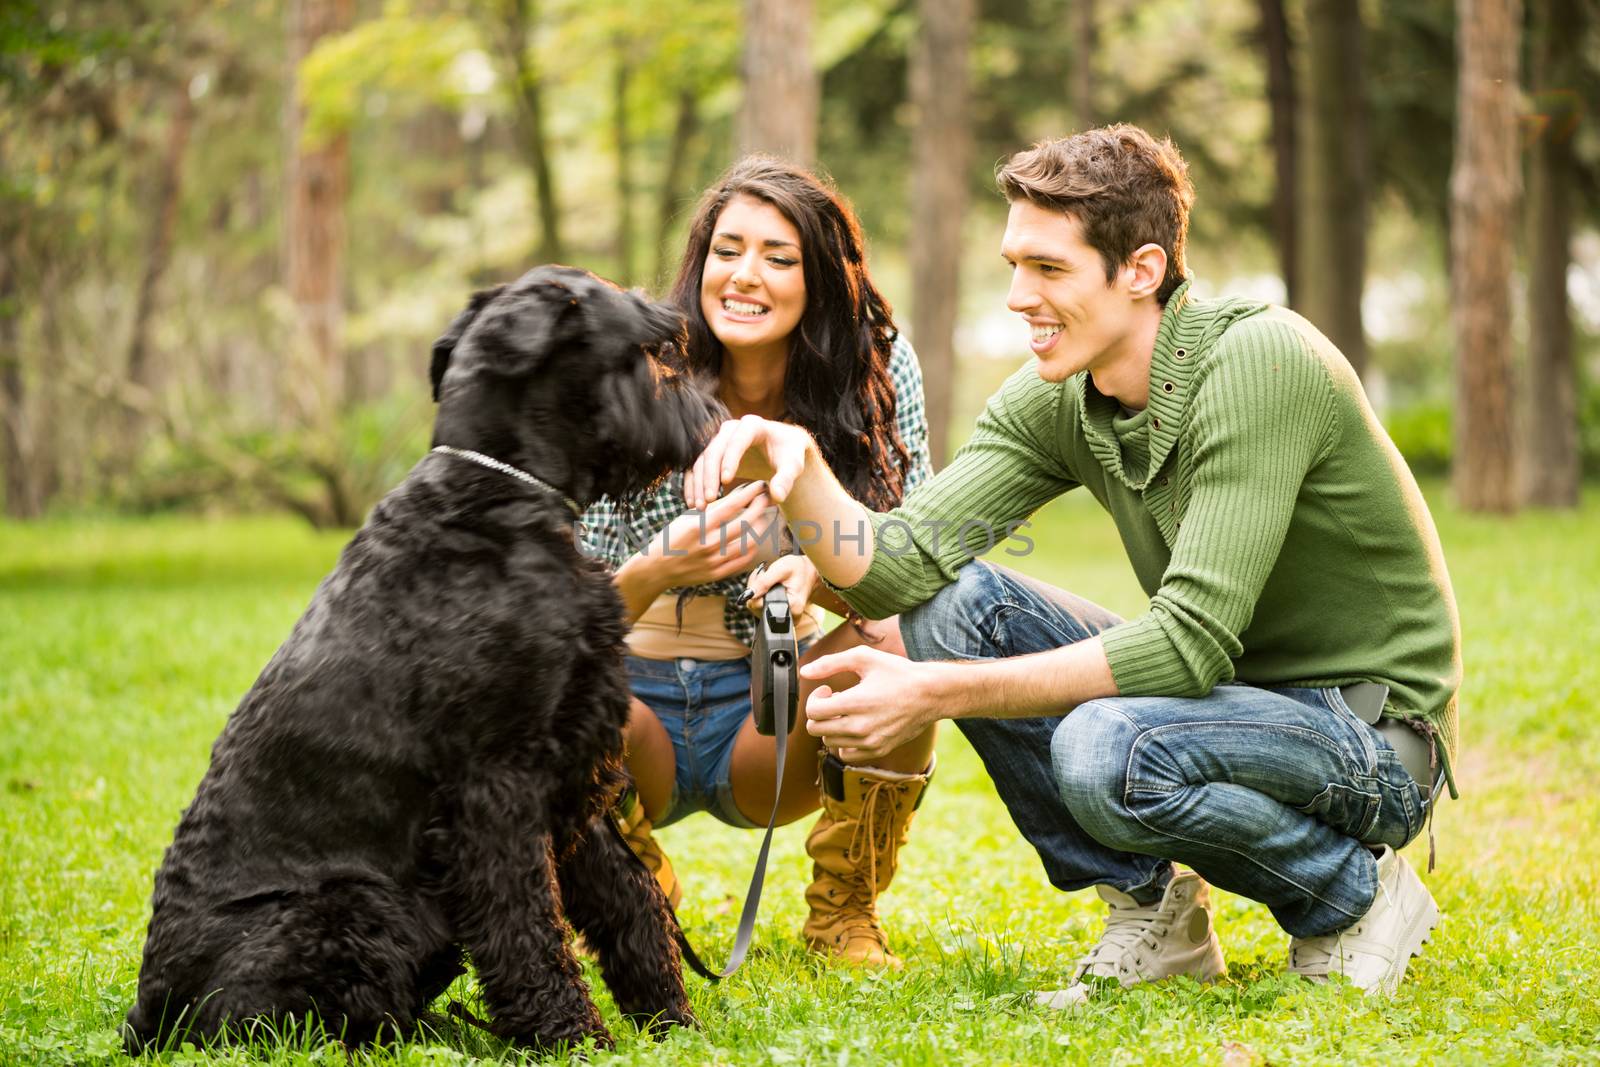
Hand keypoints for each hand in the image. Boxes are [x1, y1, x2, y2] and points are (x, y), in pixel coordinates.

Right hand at [635, 479, 774, 587]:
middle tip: (767, 499)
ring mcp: (715, 560)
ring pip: (750, 542)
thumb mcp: (687, 518)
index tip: (760, 486)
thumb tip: (737, 496)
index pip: (732, 506)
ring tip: (764, 517)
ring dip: (761, 527)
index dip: (749, 494)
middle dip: (760, 507)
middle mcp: (709, 543)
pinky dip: (753, 547)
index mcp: (700, 526)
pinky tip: (755, 538)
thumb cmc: (672, 538)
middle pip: (745, 523)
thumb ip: (712, 509)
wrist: (658, 569)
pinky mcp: (718, 574)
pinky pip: (744, 560)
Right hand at [686, 415, 813, 509]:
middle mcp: (731, 429)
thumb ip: (787, 478)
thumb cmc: (790, 454)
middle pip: (714, 449)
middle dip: (709, 475)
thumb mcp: (794, 465)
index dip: (730, 459)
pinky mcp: (713, 453)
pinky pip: (698, 467)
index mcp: (752, 425)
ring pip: (702, 459)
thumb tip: (776, 496)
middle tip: (709, 499)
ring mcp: (719, 440)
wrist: (783, 448)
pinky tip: (693, 502)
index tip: (726, 481)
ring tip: (700, 506)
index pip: (737, 440)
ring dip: (698, 483)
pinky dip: (694, 484)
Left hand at [742, 554, 820, 616]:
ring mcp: (786, 617)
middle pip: (757, 609)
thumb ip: (764, 582)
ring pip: (759, 609)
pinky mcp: (783, 615)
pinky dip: (762, 597)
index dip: (754, 591)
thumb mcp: (781, 569)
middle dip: (756, 591)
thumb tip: (749, 594)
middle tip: (763, 576)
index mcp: (792, 606)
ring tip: (767, 580)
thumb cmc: (799, 568)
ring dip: (758, 593)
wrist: (810, 571)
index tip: (760, 577)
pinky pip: (765, 609)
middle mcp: (790, 616)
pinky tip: (768, 586)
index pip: (758, 606)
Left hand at [800, 647, 944, 762]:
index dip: (815, 698)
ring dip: (831, 726)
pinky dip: (843, 742)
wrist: (930, 694)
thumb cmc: (898, 673)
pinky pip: (845, 754)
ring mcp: (869, 742)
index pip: (813, 712)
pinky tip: (854, 726)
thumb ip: (831, 663)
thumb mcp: (864, 658)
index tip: (827, 689)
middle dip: (819, 712)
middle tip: (835, 699)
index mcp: (855, 702)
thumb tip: (805, 672)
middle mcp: (860, 727)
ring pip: (828, 742)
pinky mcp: (878, 750)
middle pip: (816, 729)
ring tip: (848, 711)